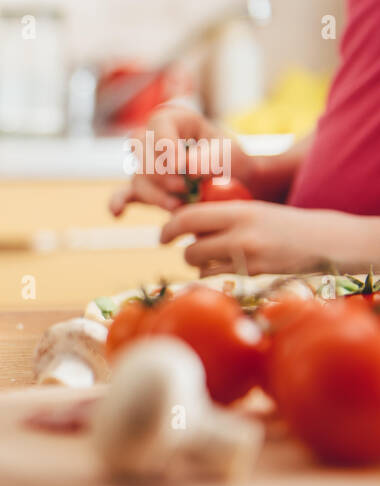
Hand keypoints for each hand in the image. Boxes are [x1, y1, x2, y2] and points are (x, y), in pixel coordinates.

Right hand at [109, 105, 257, 215]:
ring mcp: (146, 165)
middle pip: (141, 153)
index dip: (165, 146)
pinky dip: (119, 202)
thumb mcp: (230, 152)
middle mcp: (153, 140)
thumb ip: (212, 156)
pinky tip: (118, 213)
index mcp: (174, 120)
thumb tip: (188, 168)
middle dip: (161, 174)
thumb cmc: (230, 159)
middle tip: (185, 187)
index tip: (180, 167)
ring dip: (155, 194)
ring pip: (139, 178)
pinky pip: (125, 193)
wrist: (234, 180)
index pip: (158, 126)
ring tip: (179, 205)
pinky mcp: (144, 188)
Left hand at [160, 200, 378, 274]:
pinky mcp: (253, 275)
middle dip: (186, 250)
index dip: (169, 228)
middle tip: (193, 246)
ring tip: (214, 253)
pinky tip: (227, 263)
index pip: (189, 218)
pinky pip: (217, 275)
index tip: (162, 235)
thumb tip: (181, 226)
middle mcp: (242, 235)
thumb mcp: (252, 209)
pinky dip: (214, 271)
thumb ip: (220, 215)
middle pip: (191, 249)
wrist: (324, 240)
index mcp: (239, 211)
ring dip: (199, 262)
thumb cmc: (281, 222)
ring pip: (201, 266)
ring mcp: (248, 258)